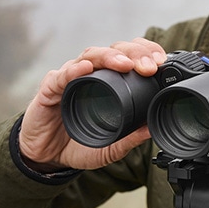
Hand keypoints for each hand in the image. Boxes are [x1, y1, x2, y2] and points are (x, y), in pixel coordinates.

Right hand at [20, 38, 166, 170]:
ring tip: (125, 64)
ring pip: (91, 55)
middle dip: (134, 53)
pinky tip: (86, 69)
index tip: (161, 62)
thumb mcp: (110, 146)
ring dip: (110, 57)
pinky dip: (75, 70)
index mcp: (111, 80)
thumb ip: (129, 138)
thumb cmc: (79, 143)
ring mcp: (71, 78)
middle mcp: (93, 73)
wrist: (46, 157)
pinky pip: (62, 75)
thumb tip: (152, 129)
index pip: (130, 56)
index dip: (146, 53)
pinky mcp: (50, 89)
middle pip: (115, 50)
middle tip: (149, 66)